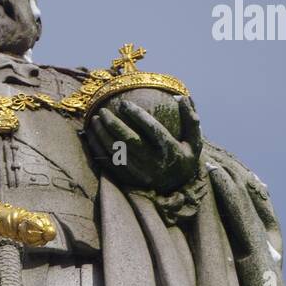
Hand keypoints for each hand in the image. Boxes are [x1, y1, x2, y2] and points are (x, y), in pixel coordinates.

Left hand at [87, 95, 202, 193]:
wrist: (177, 187)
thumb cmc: (184, 157)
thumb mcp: (194, 141)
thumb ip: (191, 120)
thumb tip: (183, 98)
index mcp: (170, 151)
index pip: (152, 130)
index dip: (138, 116)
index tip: (124, 103)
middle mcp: (153, 163)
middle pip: (129, 142)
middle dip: (114, 125)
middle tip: (102, 111)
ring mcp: (140, 173)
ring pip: (117, 153)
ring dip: (103, 136)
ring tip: (94, 120)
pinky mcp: (129, 179)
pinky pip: (110, 165)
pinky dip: (98, 150)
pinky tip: (91, 137)